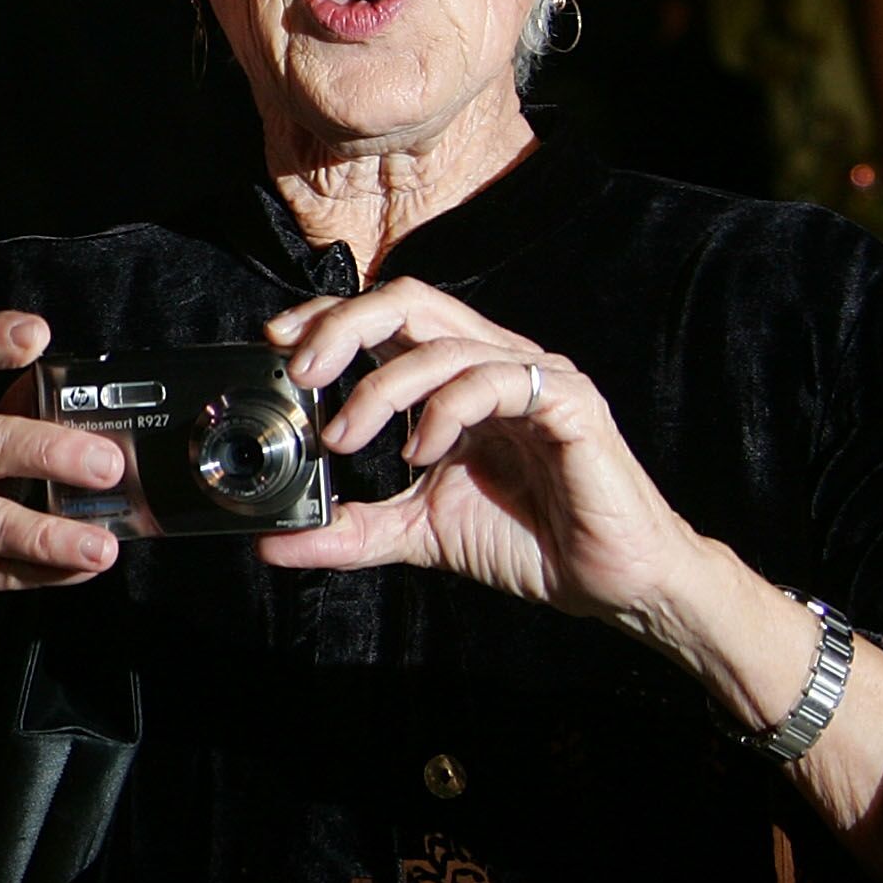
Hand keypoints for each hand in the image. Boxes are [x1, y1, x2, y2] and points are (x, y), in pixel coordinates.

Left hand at [253, 278, 703, 620]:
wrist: (610, 582)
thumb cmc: (525, 541)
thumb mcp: (416, 534)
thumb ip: (348, 531)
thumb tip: (272, 543)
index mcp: (455, 378)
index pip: (385, 317)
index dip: (328, 316)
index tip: (276, 341)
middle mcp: (492, 361)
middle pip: (408, 301)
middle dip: (343, 326)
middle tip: (301, 372)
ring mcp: (534, 376)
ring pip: (444, 342)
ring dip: (382, 387)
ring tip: (347, 439)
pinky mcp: (570, 403)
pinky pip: (498, 379)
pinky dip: (446, 410)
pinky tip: (421, 452)